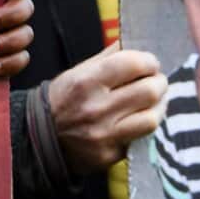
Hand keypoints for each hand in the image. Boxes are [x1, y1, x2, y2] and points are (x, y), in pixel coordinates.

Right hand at [47, 44, 166, 175]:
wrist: (39, 138)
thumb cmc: (62, 99)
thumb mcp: (77, 72)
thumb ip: (108, 57)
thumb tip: (135, 43)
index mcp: (87, 81)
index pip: (133, 64)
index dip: (149, 61)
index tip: (150, 63)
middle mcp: (96, 109)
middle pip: (150, 91)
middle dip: (160, 83)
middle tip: (157, 81)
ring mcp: (104, 135)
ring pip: (152, 119)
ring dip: (159, 107)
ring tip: (154, 101)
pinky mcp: (110, 155)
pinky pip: (140, 139)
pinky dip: (143, 127)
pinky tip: (137, 120)